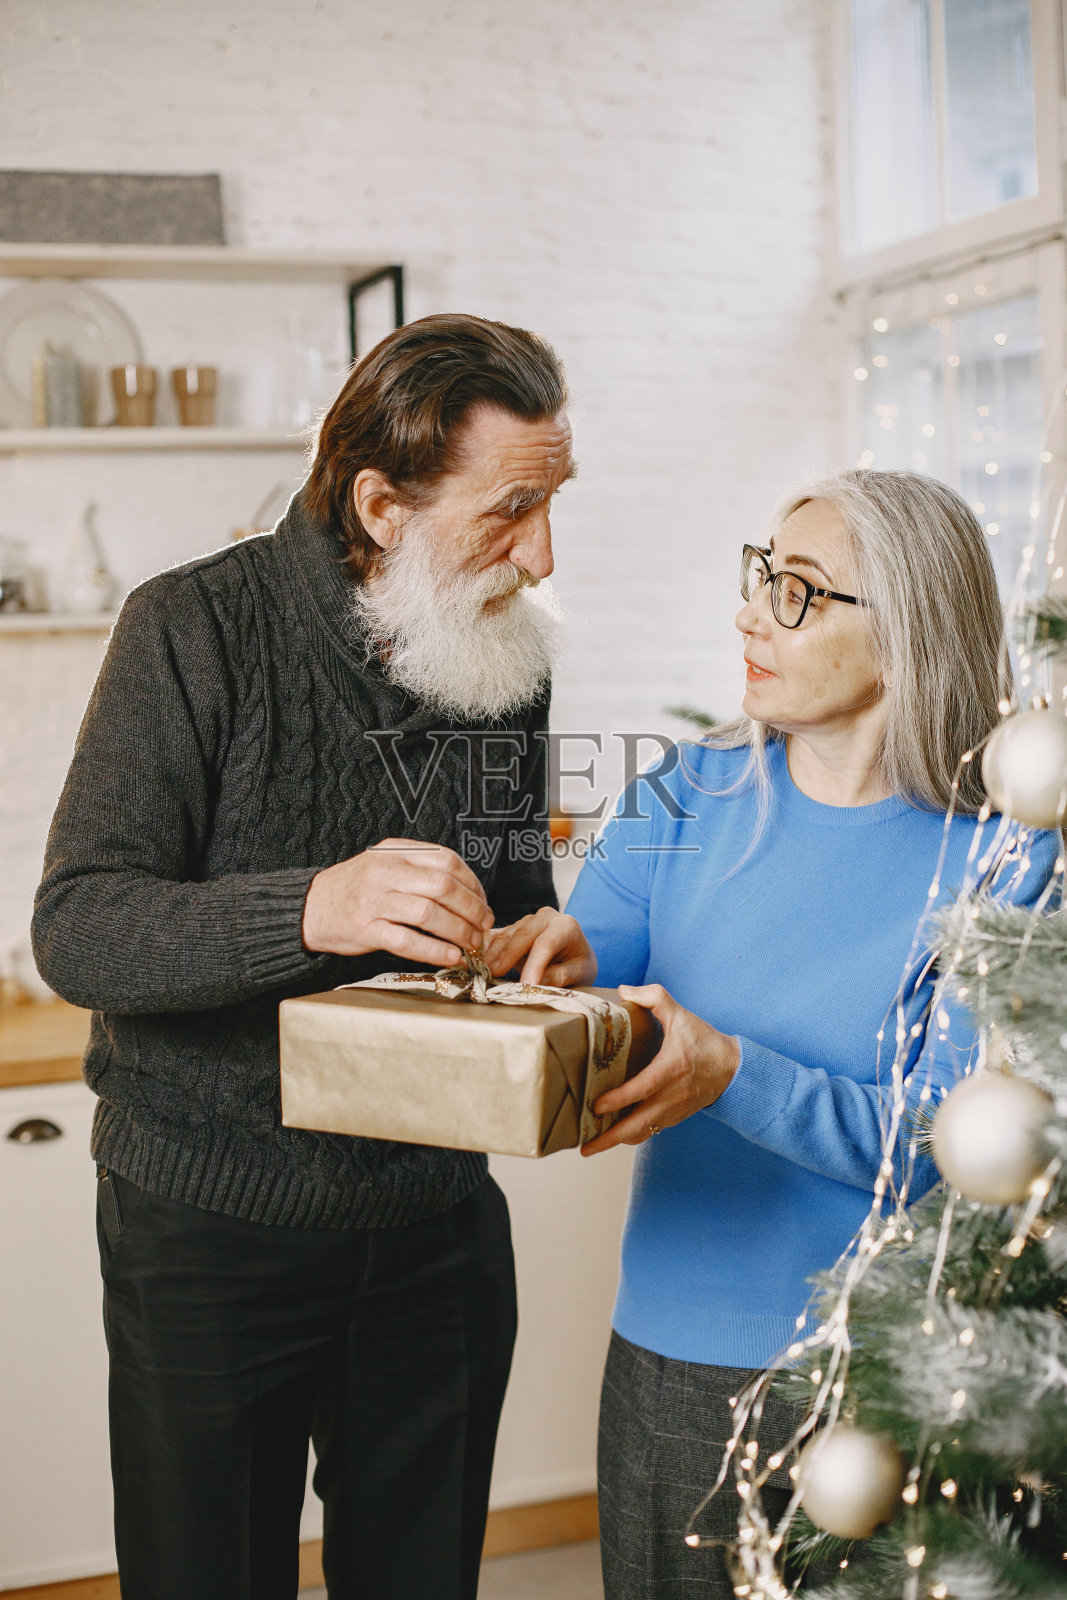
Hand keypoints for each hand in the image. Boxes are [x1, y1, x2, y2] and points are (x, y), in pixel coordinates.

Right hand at [302, 840, 493, 966]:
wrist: (310, 907)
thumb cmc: (355, 888)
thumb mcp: (384, 863)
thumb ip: (419, 869)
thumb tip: (467, 891)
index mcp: (395, 852)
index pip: (447, 860)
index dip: (473, 883)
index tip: (483, 901)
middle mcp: (386, 872)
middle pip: (443, 886)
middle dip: (472, 909)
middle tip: (485, 926)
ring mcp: (375, 901)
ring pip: (429, 913)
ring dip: (459, 931)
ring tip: (472, 944)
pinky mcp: (366, 930)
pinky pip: (407, 941)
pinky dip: (434, 950)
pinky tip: (450, 956)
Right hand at [484, 907, 596, 987]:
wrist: (573, 955)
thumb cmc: (578, 964)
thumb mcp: (582, 972)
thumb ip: (563, 975)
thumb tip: (540, 981)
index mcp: (566, 926)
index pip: (546, 944)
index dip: (535, 965)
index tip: (526, 984)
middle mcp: (545, 917)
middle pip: (522, 936)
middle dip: (506, 956)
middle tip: (493, 975)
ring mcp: (526, 921)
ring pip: (506, 936)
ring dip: (492, 955)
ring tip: (482, 972)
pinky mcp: (512, 928)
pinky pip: (495, 936)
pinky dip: (484, 947)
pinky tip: (474, 958)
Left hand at [580, 983, 739, 1156]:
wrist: (732, 1069)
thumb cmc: (704, 1041)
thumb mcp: (680, 1014)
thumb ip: (654, 997)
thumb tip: (623, 990)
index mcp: (670, 1069)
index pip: (641, 1089)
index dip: (618, 1099)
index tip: (596, 1106)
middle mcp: (670, 1096)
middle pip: (637, 1125)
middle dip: (609, 1139)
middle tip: (584, 1148)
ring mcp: (672, 1110)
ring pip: (642, 1133)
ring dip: (617, 1142)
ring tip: (591, 1146)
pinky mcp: (674, 1118)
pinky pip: (650, 1131)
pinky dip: (631, 1136)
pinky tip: (613, 1136)